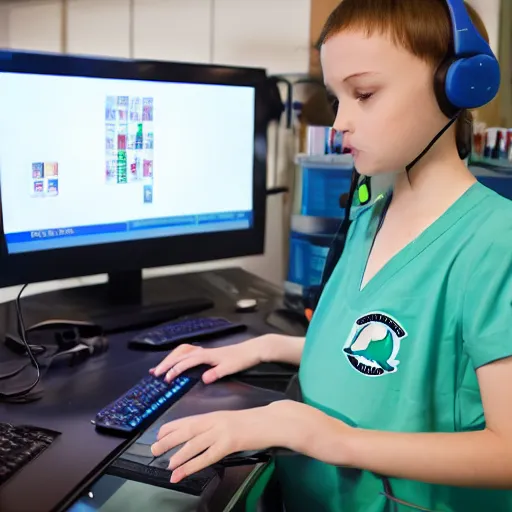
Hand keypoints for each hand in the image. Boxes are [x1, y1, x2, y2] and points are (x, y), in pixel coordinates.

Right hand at [149, 335, 274, 384]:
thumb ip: (216, 373)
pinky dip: (177, 356)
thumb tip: (203, 379)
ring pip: (182, 351)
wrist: (252, 349)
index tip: (167, 378)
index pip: (187, 361)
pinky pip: (187, 352)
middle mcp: (203, 351)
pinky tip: (174, 362)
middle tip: (155, 373)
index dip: (176, 369)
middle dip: (167, 363)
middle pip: (180, 354)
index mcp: (207, 355)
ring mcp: (205, 351)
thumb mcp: (230, 368)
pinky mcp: (207, 353)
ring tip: (159, 368)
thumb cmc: (242, 359)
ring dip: (170, 359)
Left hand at [151, 399, 325, 482]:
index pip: (189, 419)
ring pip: (194, 443)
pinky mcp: (230, 442)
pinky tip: (183, 471)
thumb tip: (204, 438)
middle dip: (169, 439)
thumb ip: (218, 426)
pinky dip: (192, 465)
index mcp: (216, 414)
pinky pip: (206, 456)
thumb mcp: (233, 420)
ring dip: (178, 454)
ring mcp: (222, 431)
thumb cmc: (256, 422)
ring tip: (166, 464)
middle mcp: (215, 420)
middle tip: (154, 448)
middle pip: (187, 429)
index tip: (160, 433)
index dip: (173, 427)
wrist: (274, 421)